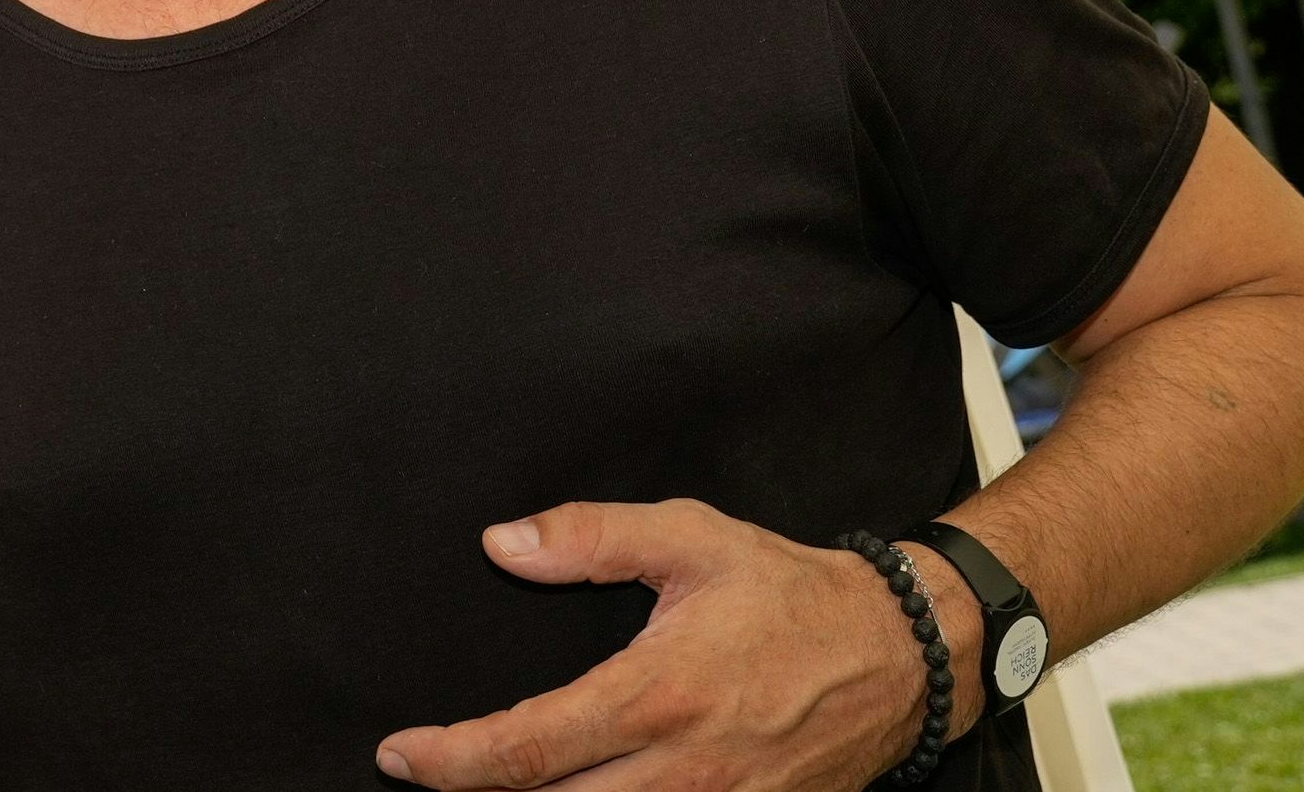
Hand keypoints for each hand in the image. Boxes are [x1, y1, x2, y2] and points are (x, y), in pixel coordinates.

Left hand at [374, 500, 981, 791]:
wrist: (902, 654)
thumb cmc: (790, 593)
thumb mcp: (691, 537)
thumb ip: (591, 537)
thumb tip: (503, 546)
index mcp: (658, 694)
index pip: (530, 746)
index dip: (453, 761)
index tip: (400, 755)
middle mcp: (686, 768)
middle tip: (427, 776)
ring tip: (492, 789)